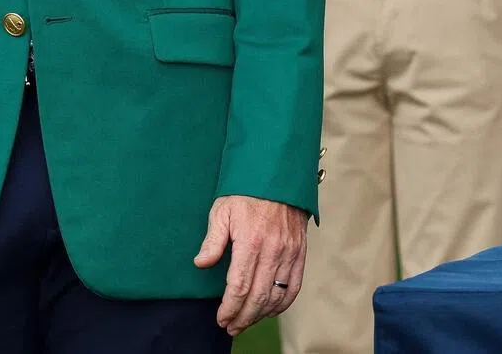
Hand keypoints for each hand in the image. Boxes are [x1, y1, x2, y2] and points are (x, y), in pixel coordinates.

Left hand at [194, 195, 307, 336]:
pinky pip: (294, 286)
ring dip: (261, 314)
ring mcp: (289, 252)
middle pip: (258, 297)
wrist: (276, 174)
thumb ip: (212, 240)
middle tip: (231, 327)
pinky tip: (270, 310)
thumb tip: (201, 264)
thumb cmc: (245, 191)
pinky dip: (282, 304)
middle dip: (243, 317)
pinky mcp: (300, 252)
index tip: (221, 318)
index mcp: (251, 241)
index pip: (240, 286)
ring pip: (276, 296)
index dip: (230, 307)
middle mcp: (273, 250)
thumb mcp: (222, 210)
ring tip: (246, 321)